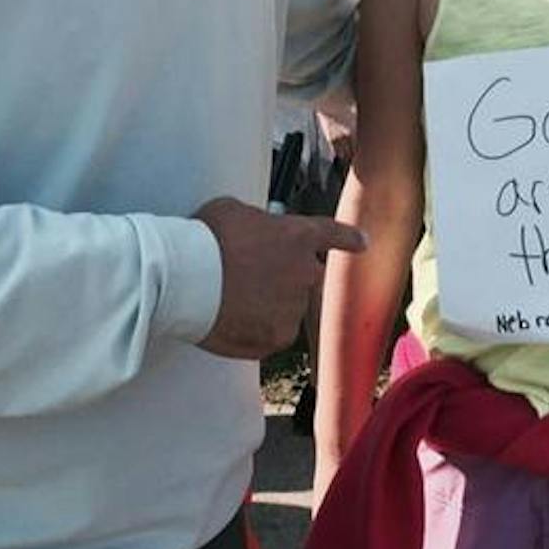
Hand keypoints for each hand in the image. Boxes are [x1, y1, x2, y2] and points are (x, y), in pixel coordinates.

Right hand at [194, 198, 364, 359]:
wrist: (186, 278)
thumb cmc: (206, 238)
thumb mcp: (235, 211)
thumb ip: (258, 223)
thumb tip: (255, 231)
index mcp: (299, 235)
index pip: (335, 235)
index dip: (349, 240)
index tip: (362, 244)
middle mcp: (305, 272)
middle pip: (309, 278)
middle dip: (289, 279)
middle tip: (253, 279)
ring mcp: (293, 307)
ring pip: (287, 309)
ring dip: (268, 305)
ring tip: (231, 298)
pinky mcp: (276, 337)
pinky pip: (271, 335)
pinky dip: (255, 331)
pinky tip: (230, 319)